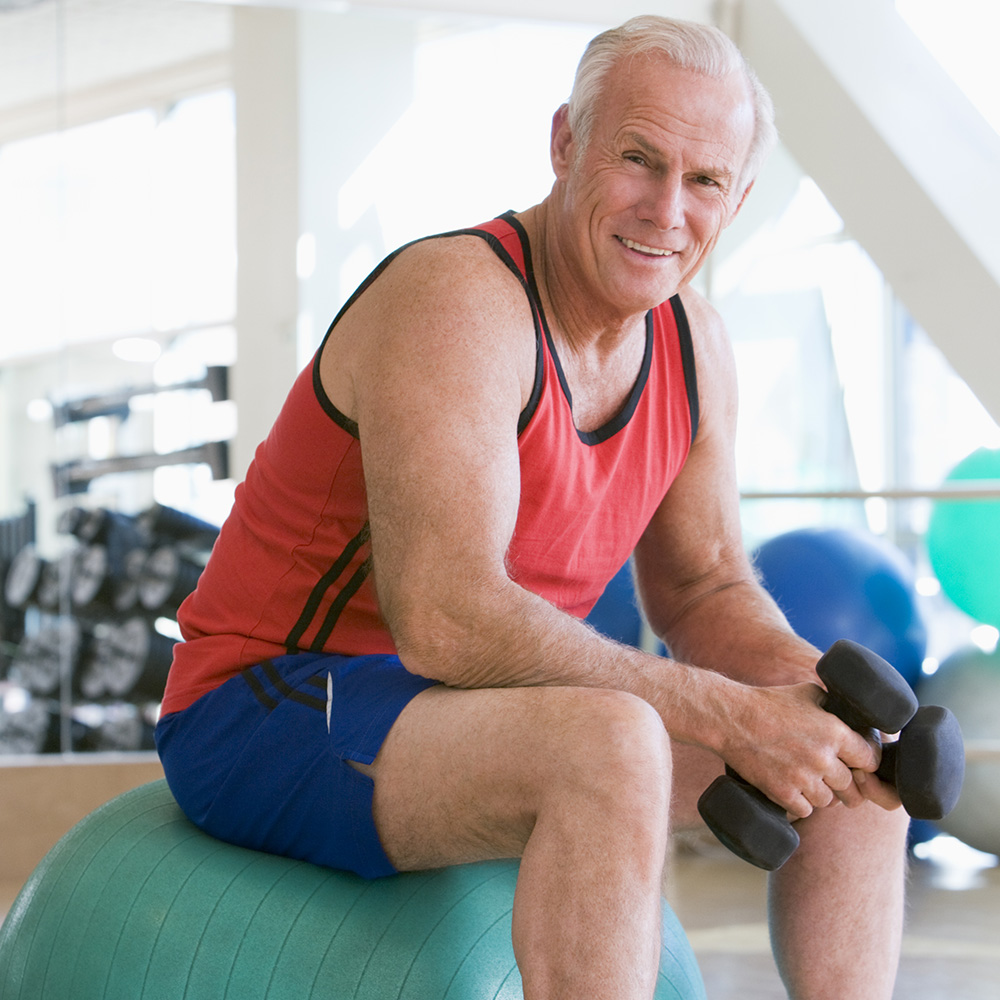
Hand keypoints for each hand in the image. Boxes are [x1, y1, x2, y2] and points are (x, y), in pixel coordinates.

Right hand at [720, 682, 879, 819]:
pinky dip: (799, 803)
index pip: (870, 761)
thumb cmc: (768, 702)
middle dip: (842, 782)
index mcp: (834, 732)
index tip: (855, 763)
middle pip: (850, 786)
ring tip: (806, 780)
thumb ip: (833, 707)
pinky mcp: (782, 793)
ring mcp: (802, 778)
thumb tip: (852, 718)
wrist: (730, 718)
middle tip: (828, 775)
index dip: (864, 763)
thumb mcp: (808, 693)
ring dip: (819, 793)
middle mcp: (823, 758)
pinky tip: (790, 788)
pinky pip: (804, 811)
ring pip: (828, 802)